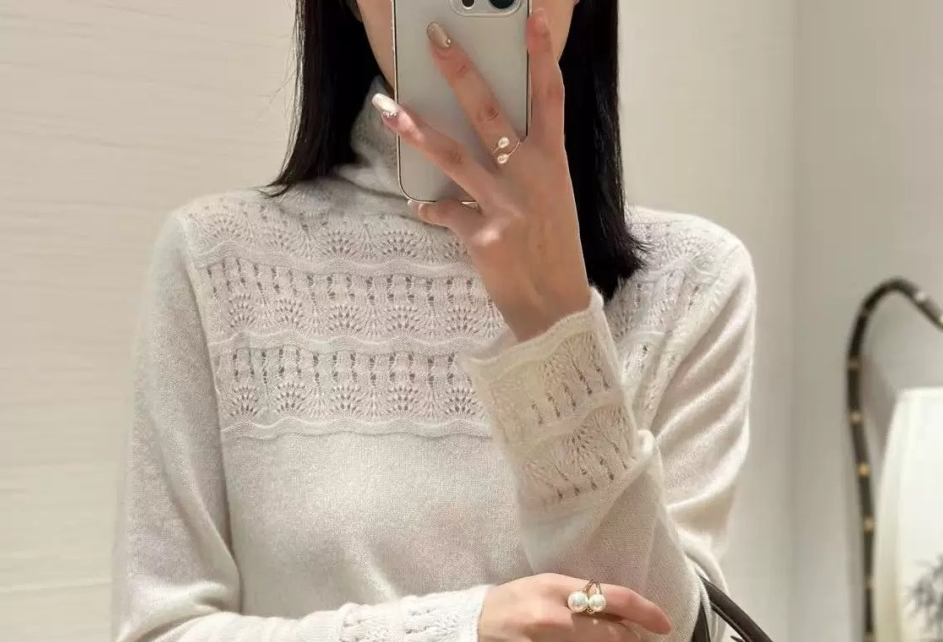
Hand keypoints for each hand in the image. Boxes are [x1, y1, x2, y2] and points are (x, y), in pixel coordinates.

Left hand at [373, 11, 591, 342]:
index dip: (541, 54)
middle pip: (488, 110)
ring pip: (452, 154)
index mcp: (553, 163)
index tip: (532, 17)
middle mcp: (529, 177)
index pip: (550, 96)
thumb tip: (495, 143)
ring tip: (387, 108)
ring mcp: (504, 205)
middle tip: (434, 39)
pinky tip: (422, 209)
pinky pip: (445, 213)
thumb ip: (530, 168)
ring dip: (416, 129)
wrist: (554, 311)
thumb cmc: (556, 255)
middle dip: (459, 70)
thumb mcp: (555, 202)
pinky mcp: (481, 236)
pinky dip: (431, 210)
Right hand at [478, 575, 671, 641]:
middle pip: (611, 635)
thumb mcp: (536, 589)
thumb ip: (574, 596)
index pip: (613, 597)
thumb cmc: (504, 611)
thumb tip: (622, 613)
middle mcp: (547, 620)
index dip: (646, 611)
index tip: (663, 624)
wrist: (456, 641)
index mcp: (551, 589)